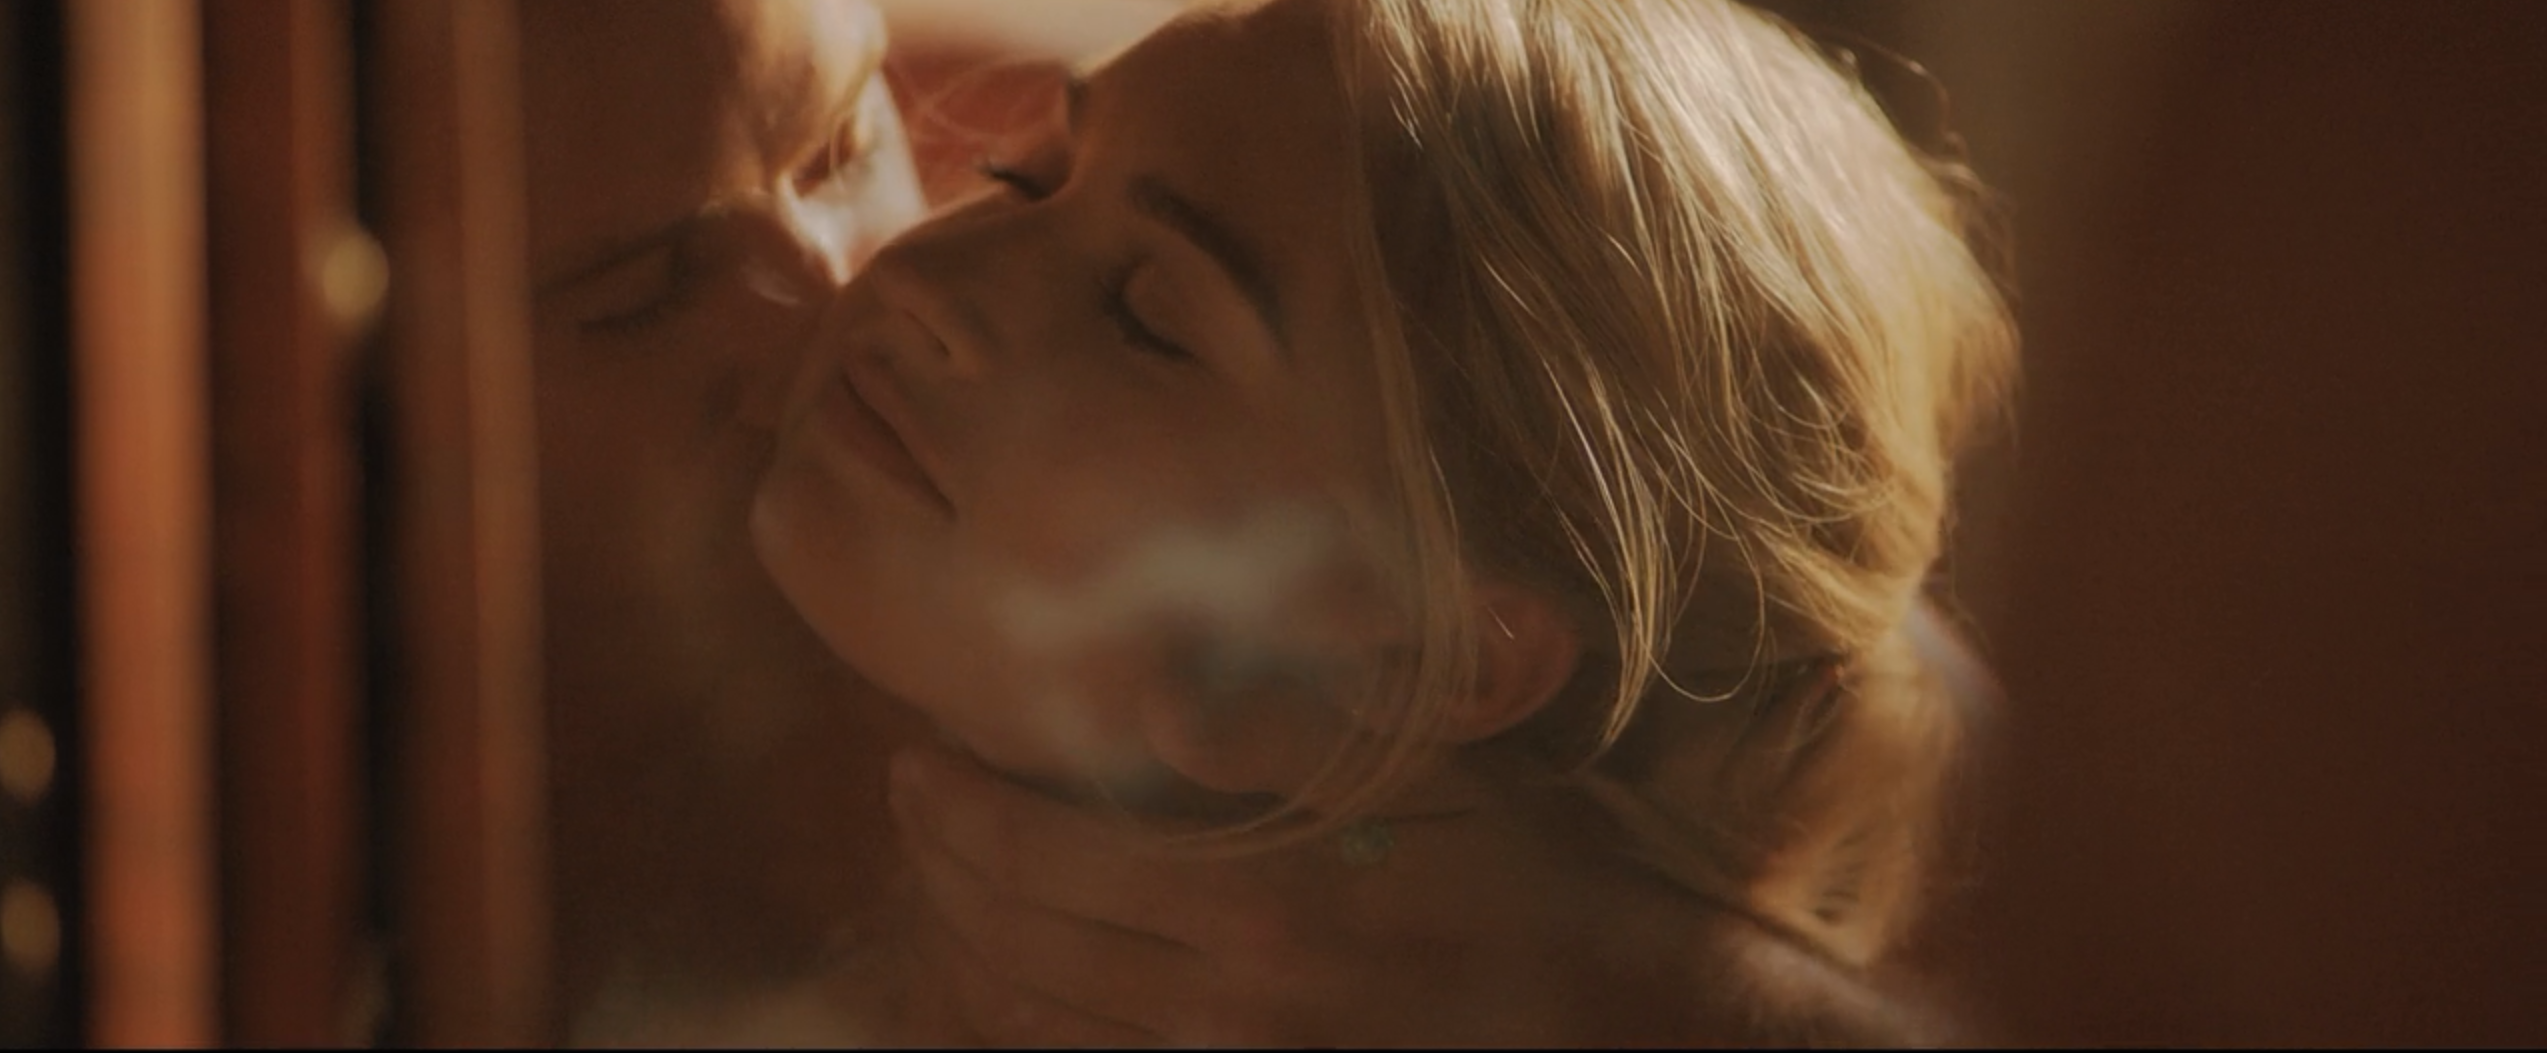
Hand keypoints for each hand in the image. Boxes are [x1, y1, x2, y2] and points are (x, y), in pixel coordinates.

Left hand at [885, 736, 1921, 1046]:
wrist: (1605, 1012)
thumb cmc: (1514, 871)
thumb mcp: (1421, 768)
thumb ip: (1280, 729)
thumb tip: (1154, 696)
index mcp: (1254, 898)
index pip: (1040, 854)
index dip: (957, 808)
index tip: (918, 759)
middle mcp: (1222, 1000)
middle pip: (1018, 943)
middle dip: (940, 873)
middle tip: (912, 809)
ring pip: (1041, 1026)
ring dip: (965, 958)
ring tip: (942, 892)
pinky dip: (1031, 1033)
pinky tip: (1013, 989)